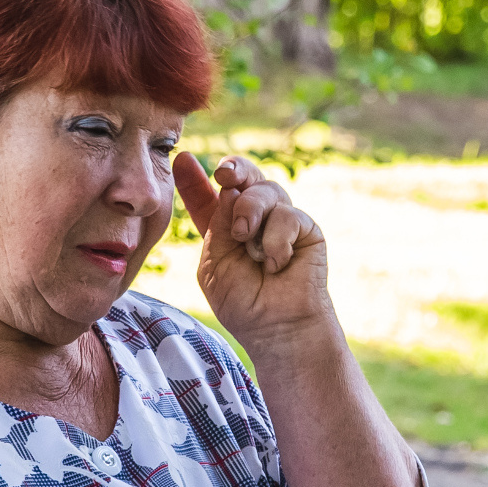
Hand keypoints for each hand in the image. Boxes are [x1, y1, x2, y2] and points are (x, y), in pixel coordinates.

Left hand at [176, 154, 334, 356]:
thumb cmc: (243, 303)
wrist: (276, 327)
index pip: (207, 197)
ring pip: (265, 190)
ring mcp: (280, 221)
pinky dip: (275, 240)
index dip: (193, 178)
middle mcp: (253, 219)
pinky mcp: (305, 229)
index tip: (182, 160)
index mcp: (224, 229)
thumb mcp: (214, 263)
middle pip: (244, 178)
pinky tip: (276, 264)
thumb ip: (217, 225)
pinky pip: (287, 215)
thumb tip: (231, 188)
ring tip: (246, 239)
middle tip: (224, 174)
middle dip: (234, 168)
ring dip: (250, 212)